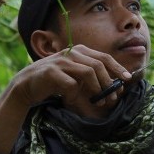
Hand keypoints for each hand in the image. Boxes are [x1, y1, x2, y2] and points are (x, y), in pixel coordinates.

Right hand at [11, 44, 131, 109]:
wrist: (27, 84)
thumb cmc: (54, 81)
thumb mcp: (74, 73)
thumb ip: (90, 74)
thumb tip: (114, 85)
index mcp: (79, 50)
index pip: (104, 57)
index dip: (117, 68)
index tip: (127, 79)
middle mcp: (71, 52)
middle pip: (98, 65)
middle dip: (108, 83)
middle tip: (111, 99)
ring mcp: (61, 61)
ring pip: (88, 73)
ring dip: (96, 90)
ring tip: (98, 102)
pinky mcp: (51, 73)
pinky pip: (71, 85)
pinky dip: (75, 95)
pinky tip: (72, 101)